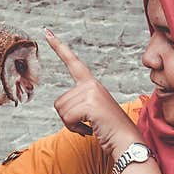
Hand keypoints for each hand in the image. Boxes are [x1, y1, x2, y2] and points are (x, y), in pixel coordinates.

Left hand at [45, 27, 142, 158]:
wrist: (127, 141)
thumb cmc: (110, 130)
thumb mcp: (93, 112)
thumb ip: (80, 104)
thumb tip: (63, 107)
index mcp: (92, 84)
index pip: (73, 62)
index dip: (59, 47)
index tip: (47, 32)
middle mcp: (91, 84)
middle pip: (59, 101)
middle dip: (67, 118)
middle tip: (86, 124)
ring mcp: (91, 92)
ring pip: (61, 110)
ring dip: (71, 124)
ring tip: (89, 126)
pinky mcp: (91, 103)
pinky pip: (67, 117)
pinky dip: (75, 129)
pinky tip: (89, 131)